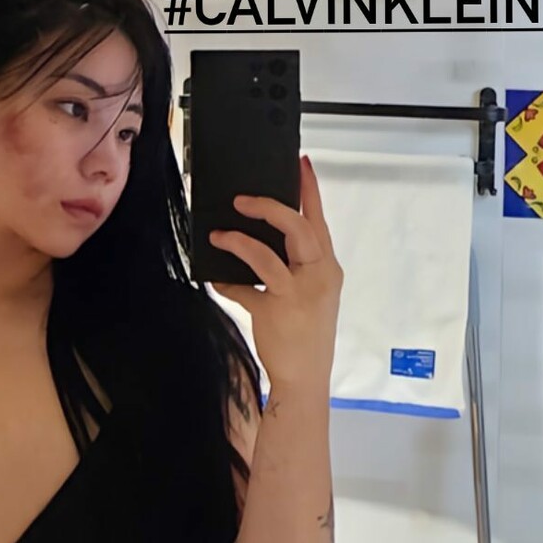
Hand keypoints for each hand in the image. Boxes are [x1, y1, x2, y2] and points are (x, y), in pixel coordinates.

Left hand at [209, 155, 341, 391]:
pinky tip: (215, 276)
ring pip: (267, 254)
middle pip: (298, 228)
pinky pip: (243, 288)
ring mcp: (299, 294)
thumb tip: (253, 240)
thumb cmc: (305, 333)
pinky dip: (227, 280)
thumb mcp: (307, 294)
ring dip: (238, 241)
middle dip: (269, 207)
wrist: (305, 378)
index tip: (301, 163)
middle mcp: (319, 276)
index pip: (319, 220)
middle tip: (243, 198)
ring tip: (218, 234)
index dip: (310, 190)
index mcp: (327, 267)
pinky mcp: (276, 312)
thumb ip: (288, 267)